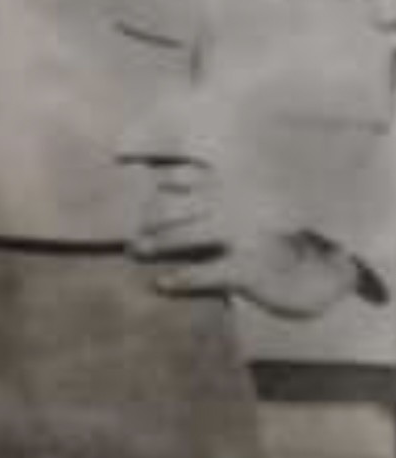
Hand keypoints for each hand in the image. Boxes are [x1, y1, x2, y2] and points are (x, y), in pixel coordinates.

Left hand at [130, 157, 358, 317]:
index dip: (169, 179)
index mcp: (244, 187)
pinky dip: (181, 278)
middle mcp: (244, 204)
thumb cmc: (279, 243)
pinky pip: (206, 273)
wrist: (321, 276)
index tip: (149, 185)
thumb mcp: (256, 210)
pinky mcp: (250, 269)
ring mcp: (248, 235)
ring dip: (158, 243)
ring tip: (137, 250)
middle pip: (184, 204)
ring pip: (189, 234)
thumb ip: (219, 197)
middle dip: (154, 215)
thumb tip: (165, 185)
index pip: (196, 174)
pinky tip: (162, 283)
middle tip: (136, 229)